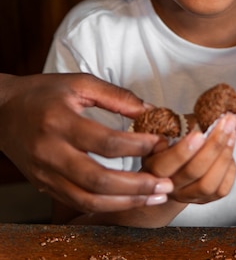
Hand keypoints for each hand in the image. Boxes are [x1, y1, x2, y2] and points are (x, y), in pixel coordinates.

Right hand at [0, 73, 173, 211]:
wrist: (2, 112)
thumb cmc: (43, 93)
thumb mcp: (79, 83)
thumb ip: (115, 95)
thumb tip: (149, 111)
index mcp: (61, 122)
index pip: (105, 142)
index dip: (137, 145)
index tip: (161, 143)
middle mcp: (51, 153)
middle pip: (98, 180)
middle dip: (136, 185)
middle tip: (165, 183)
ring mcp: (46, 174)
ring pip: (88, 200)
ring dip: (125, 202)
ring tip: (154, 196)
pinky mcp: (45, 186)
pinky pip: (77, 203)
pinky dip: (106, 206)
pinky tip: (129, 200)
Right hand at [145, 113, 235, 203]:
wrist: (172, 171)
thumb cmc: (170, 145)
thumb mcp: (166, 133)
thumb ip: (176, 127)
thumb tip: (199, 115)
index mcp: (154, 168)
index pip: (167, 164)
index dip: (184, 150)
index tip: (199, 133)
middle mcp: (170, 187)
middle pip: (194, 171)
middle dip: (214, 145)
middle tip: (225, 123)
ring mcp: (188, 196)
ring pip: (209, 184)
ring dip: (225, 154)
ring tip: (232, 131)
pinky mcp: (205, 200)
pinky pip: (222, 189)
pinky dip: (229, 168)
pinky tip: (230, 149)